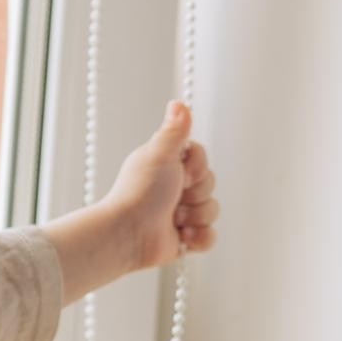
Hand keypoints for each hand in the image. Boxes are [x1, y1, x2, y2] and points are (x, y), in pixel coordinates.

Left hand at [107, 102, 217, 273]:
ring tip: (174, 219)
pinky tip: (182, 236)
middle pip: (210, 184)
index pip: (202, 159)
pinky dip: (198, 238)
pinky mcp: (185, 238)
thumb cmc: (140, 192)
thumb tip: (178, 103)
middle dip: (196, 194)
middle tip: (174, 197)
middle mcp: (175, 187)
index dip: (197, 167)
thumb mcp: (159, 154)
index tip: (180, 172)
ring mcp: (181, 213)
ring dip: (195, 216)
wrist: (128, 235)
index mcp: (168, 166)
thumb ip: (174, 130)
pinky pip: (210, 236)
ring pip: (212, 210)